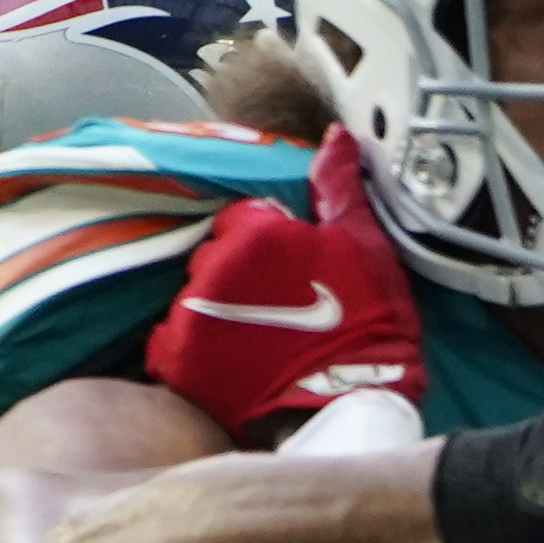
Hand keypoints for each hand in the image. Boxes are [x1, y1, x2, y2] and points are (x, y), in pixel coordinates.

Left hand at [141, 134, 422, 446]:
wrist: (350, 406)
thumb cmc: (368, 324)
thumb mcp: (365, 246)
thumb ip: (339, 187)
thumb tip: (335, 137)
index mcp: (252, 228)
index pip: (248, 218)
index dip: (276, 245)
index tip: (300, 272)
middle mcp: (209, 264)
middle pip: (218, 257)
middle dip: (245, 277)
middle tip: (287, 309)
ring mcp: (189, 313)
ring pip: (199, 296)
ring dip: (223, 312)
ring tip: (264, 341)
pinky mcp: (176, 359)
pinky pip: (175, 340)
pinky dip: (198, 350)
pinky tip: (236, 363)